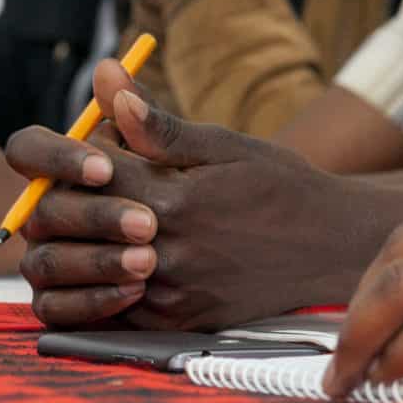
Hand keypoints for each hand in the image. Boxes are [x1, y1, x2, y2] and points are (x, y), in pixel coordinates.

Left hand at [6, 62, 394, 329]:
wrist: (333, 246)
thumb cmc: (281, 187)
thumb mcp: (226, 146)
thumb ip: (158, 125)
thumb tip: (107, 82)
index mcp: (174, 197)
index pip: (86, 176)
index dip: (74, 162)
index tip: (88, 156)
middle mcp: (166, 249)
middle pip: (75, 228)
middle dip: (69, 206)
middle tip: (85, 194)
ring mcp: (171, 291)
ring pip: (87, 271)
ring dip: (82, 247)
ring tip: (101, 228)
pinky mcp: (178, 320)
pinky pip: (112, 308)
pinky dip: (103, 284)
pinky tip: (121, 261)